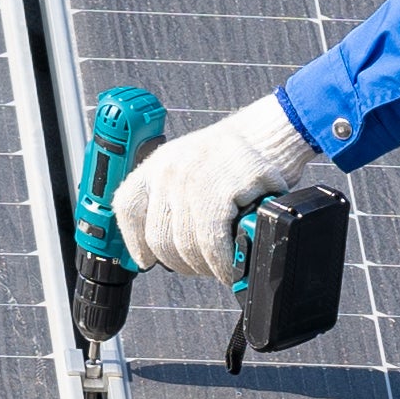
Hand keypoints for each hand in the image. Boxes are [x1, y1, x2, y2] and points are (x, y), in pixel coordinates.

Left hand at [114, 93, 319, 285]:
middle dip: (182, 263)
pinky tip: (230, 263)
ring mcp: (195, 178)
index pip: (128, 207)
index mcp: (157, 164)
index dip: (135, 241)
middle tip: (202, 266)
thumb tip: (157, 246)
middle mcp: (169, 170)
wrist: (271, 132)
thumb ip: (172, 198)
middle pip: (159, 238)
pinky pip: (213, 241)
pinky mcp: (223, 188)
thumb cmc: (235, 155)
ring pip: (186, 245)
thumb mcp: (190, 166)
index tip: (146, 259)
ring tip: (220, 265)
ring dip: (206, 266)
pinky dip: (222, 261)